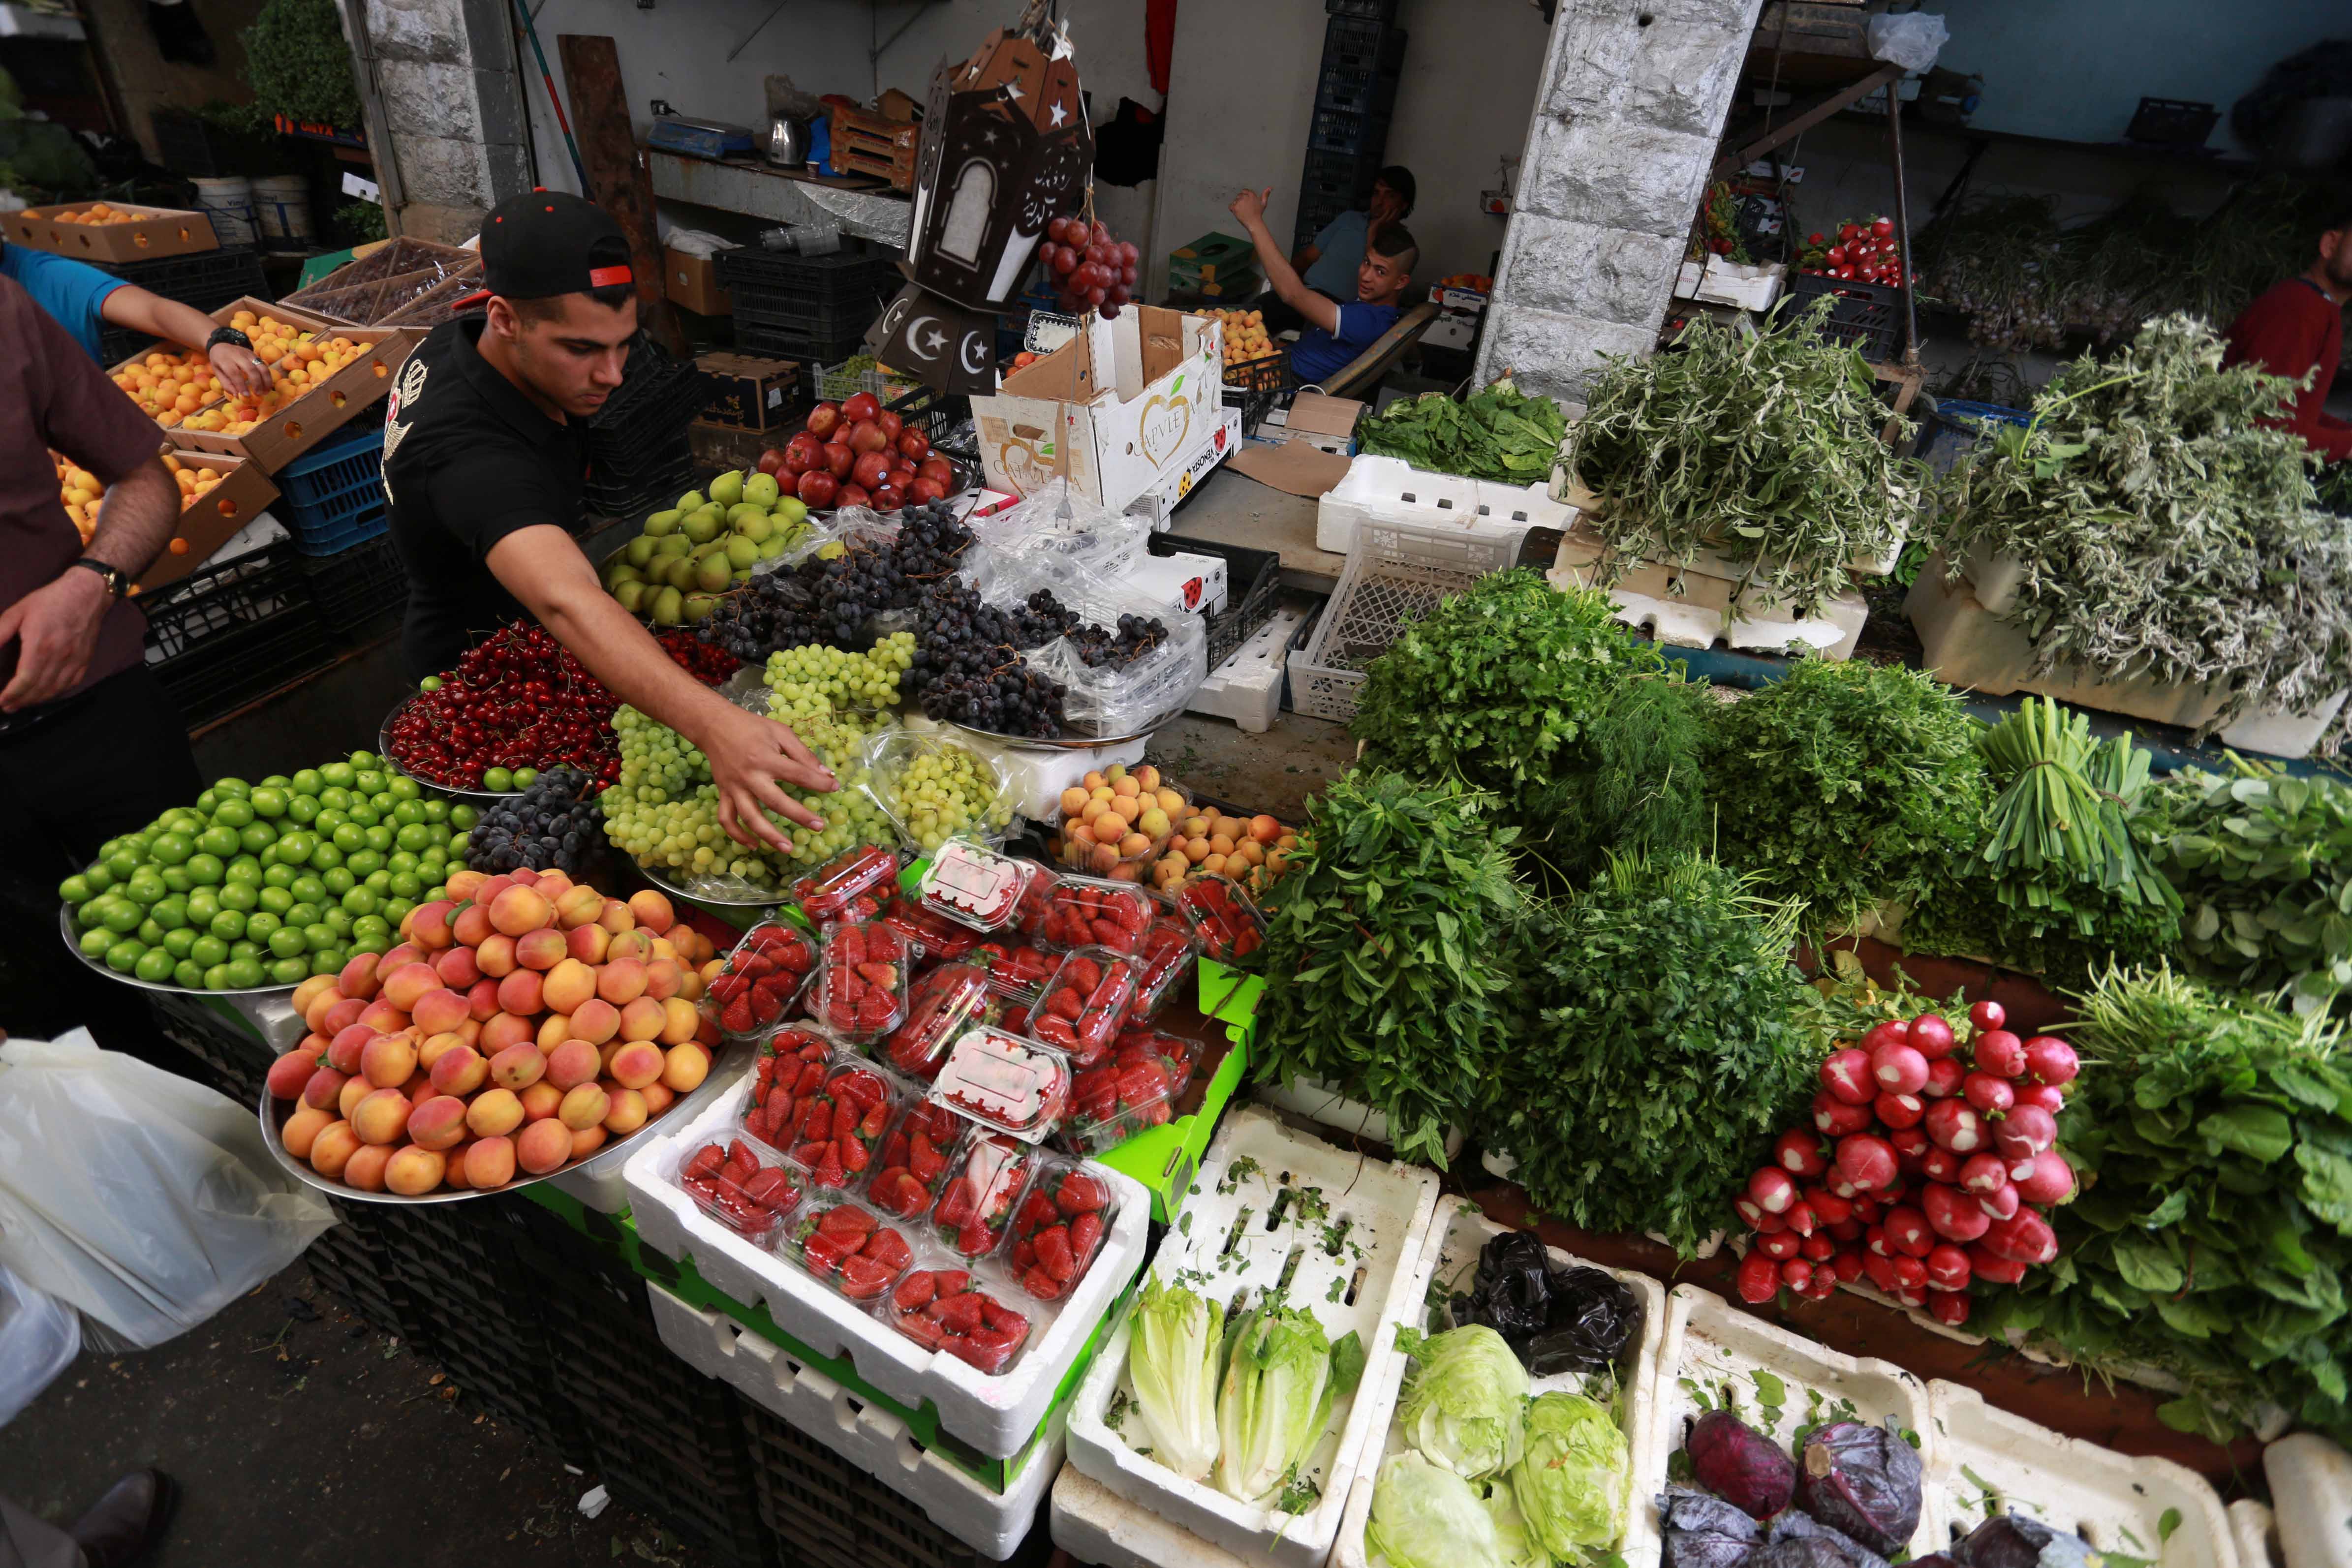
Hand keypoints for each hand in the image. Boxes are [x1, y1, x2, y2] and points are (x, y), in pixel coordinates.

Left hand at [0, 568, 110, 711]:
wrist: (86, 594)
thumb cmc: (51, 601)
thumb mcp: (17, 612)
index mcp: (40, 646)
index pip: (24, 680)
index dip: (11, 695)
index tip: (0, 701)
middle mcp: (59, 657)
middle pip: (38, 690)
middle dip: (20, 702)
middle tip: (6, 706)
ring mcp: (74, 661)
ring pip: (54, 690)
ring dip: (36, 701)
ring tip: (21, 704)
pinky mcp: (84, 661)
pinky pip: (69, 685)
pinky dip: (55, 694)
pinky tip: (45, 694)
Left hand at [208, 341, 269, 396]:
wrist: (222, 346)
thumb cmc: (219, 362)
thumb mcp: (217, 372)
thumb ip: (226, 384)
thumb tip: (237, 395)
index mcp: (225, 360)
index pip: (234, 372)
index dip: (241, 385)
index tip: (246, 395)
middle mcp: (238, 355)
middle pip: (250, 368)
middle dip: (256, 383)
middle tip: (258, 394)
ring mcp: (248, 354)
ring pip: (261, 366)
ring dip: (266, 380)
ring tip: (266, 391)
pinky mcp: (255, 354)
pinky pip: (264, 365)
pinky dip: (267, 376)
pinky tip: (267, 385)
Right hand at [695, 701, 838, 850]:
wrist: (714, 725)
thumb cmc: (752, 727)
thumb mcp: (781, 732)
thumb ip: (803, 754)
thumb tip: (826, 774)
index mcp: (766, 759)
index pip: (798, 774)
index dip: (818, 783)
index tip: (834, 788)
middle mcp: (749, 776)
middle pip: (775, 802)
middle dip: (798, 816)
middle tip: (819, 827)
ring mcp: (734, 787)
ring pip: (749, 817)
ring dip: (768, 835)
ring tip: (787, 848)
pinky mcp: (723, 793)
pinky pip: (727, 819)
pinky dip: (738, 835)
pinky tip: (754, 845)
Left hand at [1228, 187, 1270, 229]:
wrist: (1254, 222)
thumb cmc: (1258, 213)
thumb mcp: (1263, 203)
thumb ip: (1265, 194)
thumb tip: (1269, 188)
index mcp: (1251, 194)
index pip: (1243, 191)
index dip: (1244, 197)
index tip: (1246, 203)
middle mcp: (1245, 196)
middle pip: (1238, 196)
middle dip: (1240, 201)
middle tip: (1245, 208)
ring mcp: (1239, 202)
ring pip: (1234, 201)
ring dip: (1237, 206)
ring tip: (1243, 211)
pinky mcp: (1235, 207)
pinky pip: (1230, 206)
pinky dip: (1232, 209)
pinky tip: (1238, 212)